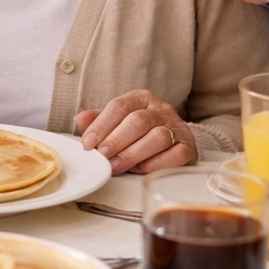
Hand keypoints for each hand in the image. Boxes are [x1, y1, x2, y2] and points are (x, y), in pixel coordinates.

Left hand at [75, 90, 196, 173]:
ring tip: (116, 166)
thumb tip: (80, 119)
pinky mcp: (188, 147)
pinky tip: (141, 170)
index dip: (101, 125)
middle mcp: (160, 110)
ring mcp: (177, 128)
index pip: (119, 106)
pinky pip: (175, 155)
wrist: (174, 139)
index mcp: (141, 98)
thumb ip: (98, 121)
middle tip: (102, 157)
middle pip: (138, 121)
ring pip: (157, 137)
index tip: (88, 143)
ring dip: (133, 154)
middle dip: (116, 140)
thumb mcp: (117, 121)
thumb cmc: (139, 132)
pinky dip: (156, 164)